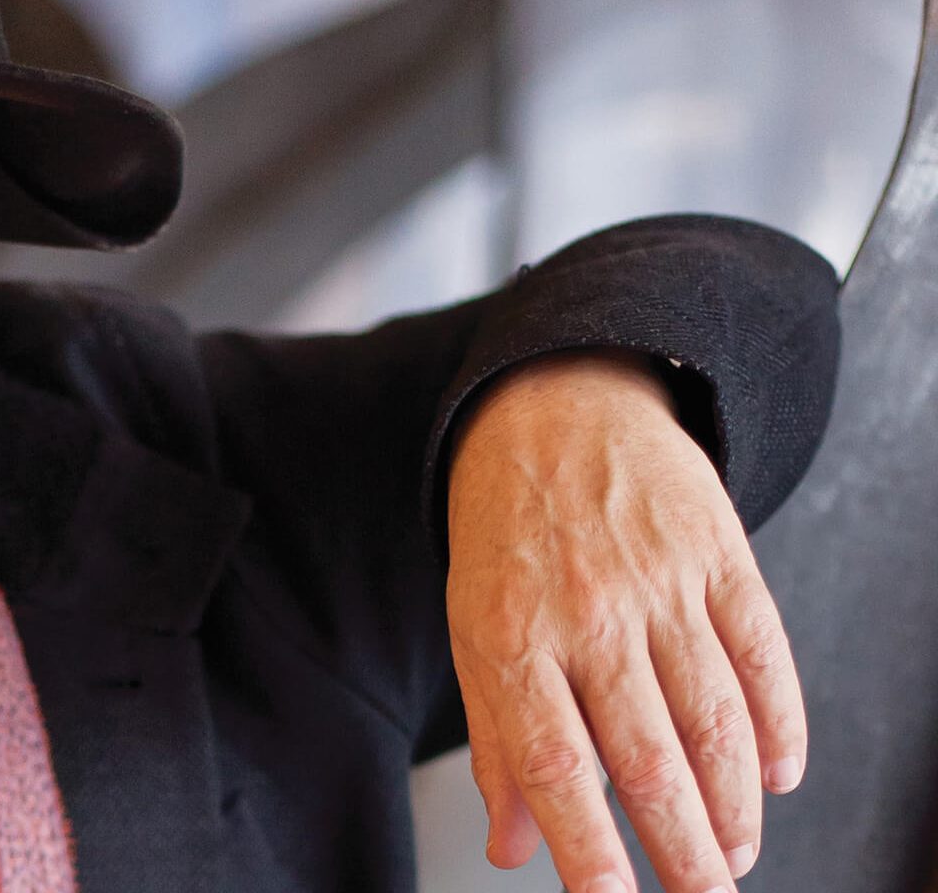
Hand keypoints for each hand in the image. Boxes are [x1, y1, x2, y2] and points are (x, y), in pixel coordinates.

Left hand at [445, 349, 806, 892]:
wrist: (554, 402)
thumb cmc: (506, 531)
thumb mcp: (473, 625)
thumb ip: (496, 738)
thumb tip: (512, 845)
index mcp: (512, 635)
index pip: (555, 765)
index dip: (588, 848)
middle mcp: (587, 614)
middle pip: (647, 759)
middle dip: (684, 852)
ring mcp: (659, 584)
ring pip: (714, 720)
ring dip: (733, 807)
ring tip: (736, 858)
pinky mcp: (718, 555)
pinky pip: (761, 655)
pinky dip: (778, 726)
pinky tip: (776, 777)